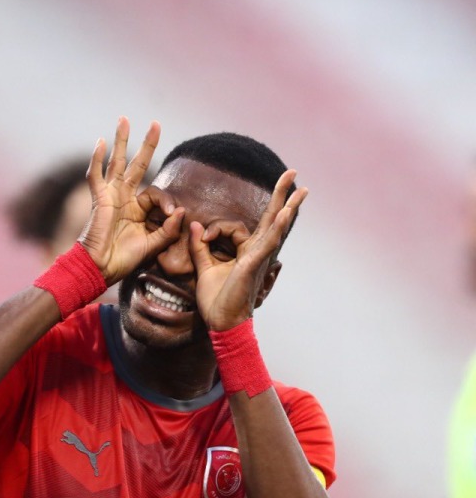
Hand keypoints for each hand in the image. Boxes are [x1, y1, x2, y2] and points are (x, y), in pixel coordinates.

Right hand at [81, 117, 183, 284]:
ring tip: (124, 119)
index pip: (155, 191)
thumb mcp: (153, 244)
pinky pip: (96, 175)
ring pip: (116, 162)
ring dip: (121, 140)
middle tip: (155, 123)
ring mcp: (110, 195)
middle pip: (136, 164)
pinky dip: (97, 158)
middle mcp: (123, 197)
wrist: (100, 268)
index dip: (167, 201)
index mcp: (136, 209)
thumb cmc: (123, 259)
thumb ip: (168, 230)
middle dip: (146, 144)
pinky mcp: (98, 198)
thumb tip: (182, 211)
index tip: (174, 214)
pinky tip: (100, 142)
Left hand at [189, 169, 306, 330]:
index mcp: (245, 252)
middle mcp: (256, 252)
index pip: (237, 227)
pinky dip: (277, 227)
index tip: (202, 237)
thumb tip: (196, 225)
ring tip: (301, 188)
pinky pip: (268, 242)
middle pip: (272, 218)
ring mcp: (259, 258)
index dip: (215, 228)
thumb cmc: (216, 301)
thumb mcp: (204, 268)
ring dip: (289, 205)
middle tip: (293, 173)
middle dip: (282, 195)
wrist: (222, 324)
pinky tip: (286, 212)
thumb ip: (200, 247)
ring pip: (276, 227)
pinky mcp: (254, 265)